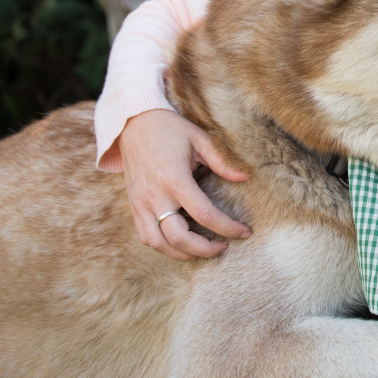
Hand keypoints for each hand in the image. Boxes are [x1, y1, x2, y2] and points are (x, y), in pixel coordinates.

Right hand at [118, 109, 250, 259]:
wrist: (133, 123)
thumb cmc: (169, 129)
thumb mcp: (199, 139)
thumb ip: (222, 161)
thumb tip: (244, 178)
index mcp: (174, 179)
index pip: (204, 214)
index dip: (228, 228)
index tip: (244, 233)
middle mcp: (155, 196)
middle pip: (179, 238)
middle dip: (205, 250)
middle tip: (223, 247)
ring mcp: (141, 204)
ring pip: (159, 244)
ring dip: (183, 253)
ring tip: (203, 249)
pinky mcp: (133, 206)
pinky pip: (146, 237)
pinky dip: (164, 246)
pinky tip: (180, 243)